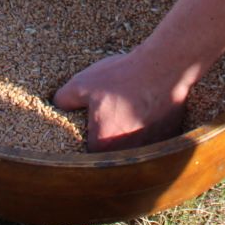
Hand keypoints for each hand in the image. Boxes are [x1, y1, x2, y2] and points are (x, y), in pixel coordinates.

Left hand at [54, 51, 187, 151]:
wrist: (164, 67)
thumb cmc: (122, 78)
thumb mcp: (83, 83)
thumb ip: (64, 98)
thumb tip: (57, 104)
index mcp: (102, 147)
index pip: (87, 156)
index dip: (86, 144)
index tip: (88, 131)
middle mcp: (126, 155)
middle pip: (111, 156)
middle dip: (108, 142)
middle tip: (109, 122)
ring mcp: (149, 149)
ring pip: (133, 151)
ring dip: (129, 139)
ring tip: (127, 118)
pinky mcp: (167, 139)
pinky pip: (153, 143)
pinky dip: (148, 132)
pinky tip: (146, 115)